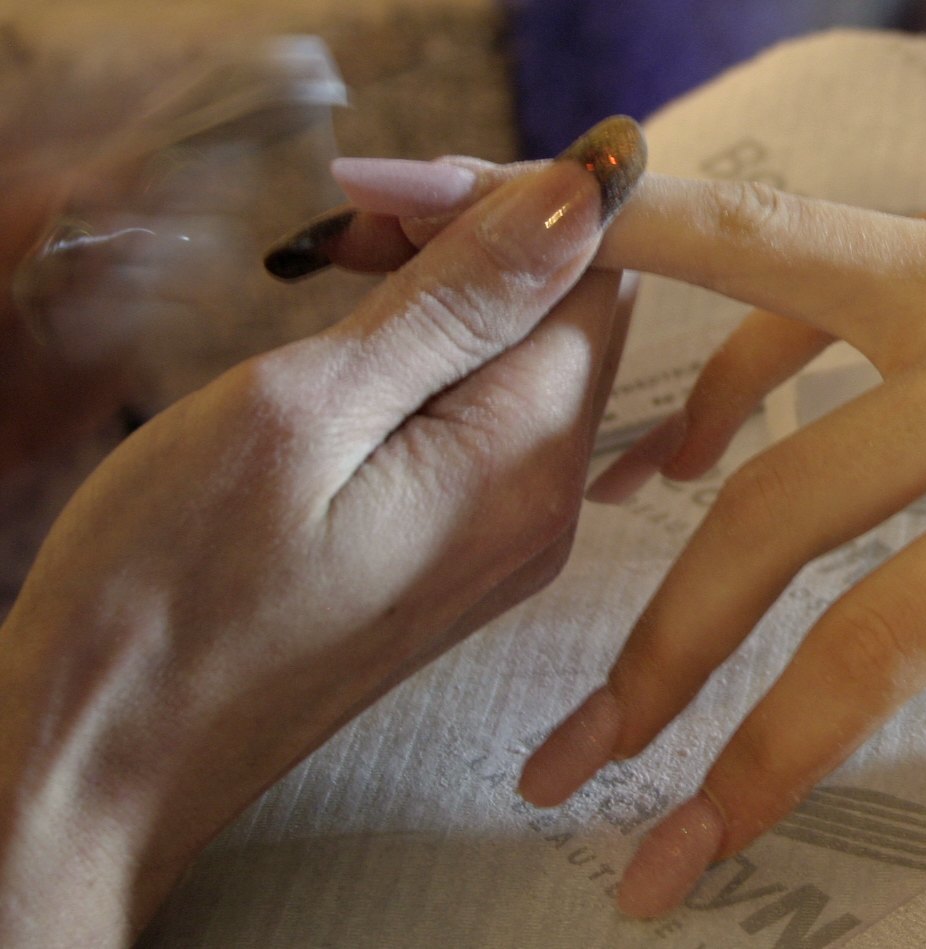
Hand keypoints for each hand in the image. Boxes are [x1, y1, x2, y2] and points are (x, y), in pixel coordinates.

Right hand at [0, 119, 644, 946]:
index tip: (381, 193)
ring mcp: (505, 537)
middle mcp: (544, 506)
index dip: (507, 202)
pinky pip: (480, 422)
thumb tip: (583, 197)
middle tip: (345, 227)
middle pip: (568, 317)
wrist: (113, 754)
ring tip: (334, 280)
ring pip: (520, 362)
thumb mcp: (308, 410)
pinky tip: (353, 357)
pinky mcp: (456, 551)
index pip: (597, 275)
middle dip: (473, 242)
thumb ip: (460, 301)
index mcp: (526, 463)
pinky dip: (426, 363)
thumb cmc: (174, 594)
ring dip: (442, 296)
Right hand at [512, 31, 925, 939]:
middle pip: (772, 516)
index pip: (878, 647)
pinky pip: (807, 271)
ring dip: (623, 413)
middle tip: (579, 754)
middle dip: (656, 655)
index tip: (685, 844)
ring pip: (744, 304)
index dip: (762, 764)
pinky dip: (729, 352)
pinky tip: (686, 440)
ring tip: (555, 518)